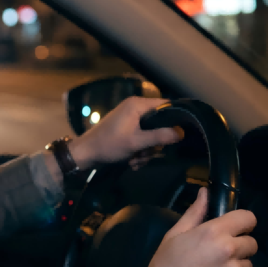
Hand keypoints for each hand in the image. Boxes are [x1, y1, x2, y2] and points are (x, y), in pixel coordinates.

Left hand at [68, 97, 182, 170]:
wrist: (86, 154)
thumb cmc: (110, 145)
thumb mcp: (137, 142)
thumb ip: (160, 137)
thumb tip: (181, 133)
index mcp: (137, 104)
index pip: (165, 104)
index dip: (175, 118)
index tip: (181, 132)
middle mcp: (135, 108)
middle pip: (159, 124)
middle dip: (154, 144)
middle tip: (146, 153)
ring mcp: (130, 120)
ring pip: (151, 135)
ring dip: (146, 151)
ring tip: (135, 160)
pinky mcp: (126, 130)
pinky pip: (141, 140)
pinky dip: (139, 152)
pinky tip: (132, 162)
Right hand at [125, 187, 257, 266]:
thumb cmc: (165, 266)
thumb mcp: (175, 235)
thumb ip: (195, 213)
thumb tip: (205, 193)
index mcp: (214, 232)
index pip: (248, 218)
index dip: (243, 222)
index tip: (236, 229)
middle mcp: (229, 251)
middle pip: (252, 243)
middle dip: (240, 246)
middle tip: (220, 254)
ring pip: (248, 265)